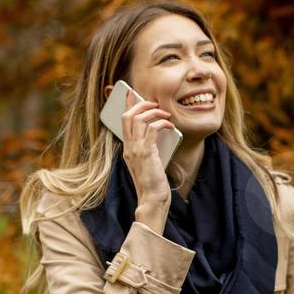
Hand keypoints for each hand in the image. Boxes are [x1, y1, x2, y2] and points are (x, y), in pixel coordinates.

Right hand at [121, 87, 174, 211]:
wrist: (152, 199)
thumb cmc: (153, 184)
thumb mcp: (148, 163)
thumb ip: (149, 148)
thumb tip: (158, 132)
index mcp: (128, 149)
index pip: (123, 121)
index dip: (127, 105)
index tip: (131, 93)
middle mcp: (129, 147)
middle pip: (127, 116)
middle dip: (141, 104)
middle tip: (154, 103)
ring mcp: (136, 150)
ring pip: (138, 119)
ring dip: (153, 112)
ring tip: (165, 114)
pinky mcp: (146, 153)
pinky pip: (152, 129)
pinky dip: (161, 123)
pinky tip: (169, 125)